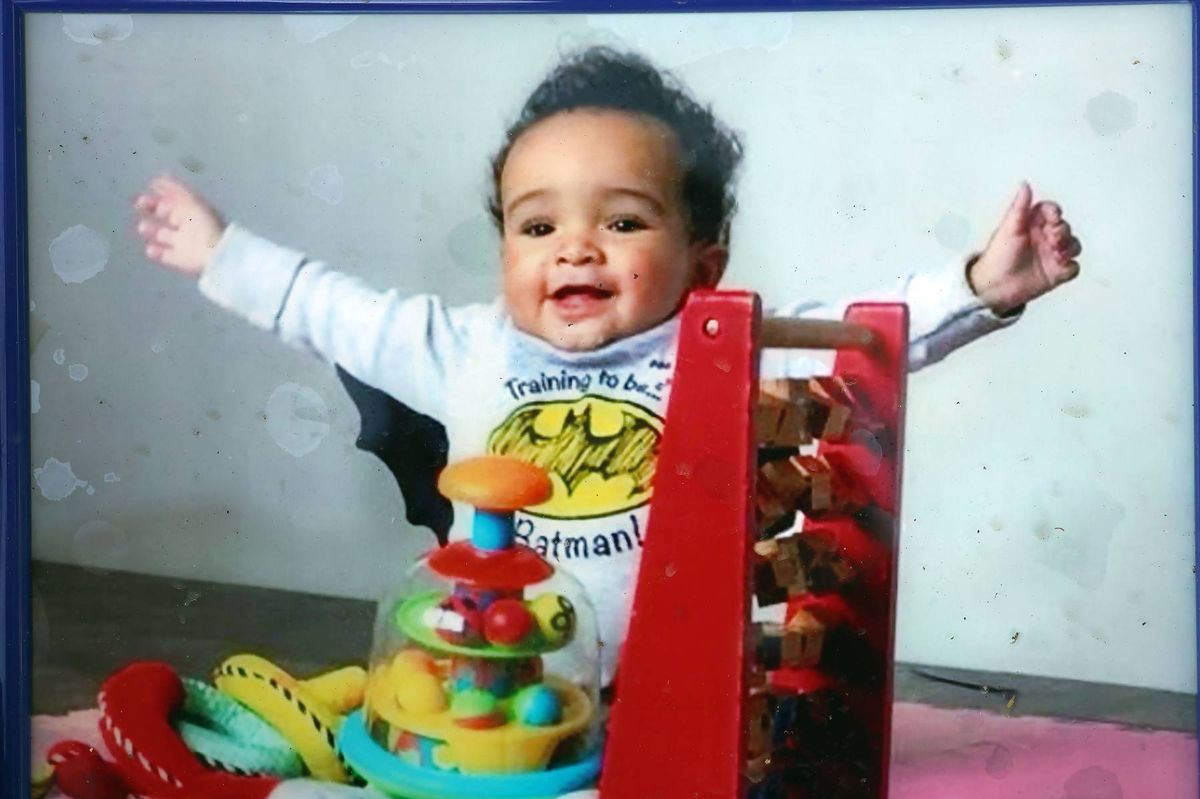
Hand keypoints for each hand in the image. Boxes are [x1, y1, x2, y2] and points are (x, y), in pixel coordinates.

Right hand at [132, 174, 224, 276]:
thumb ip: (176, 189)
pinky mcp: (179, 259)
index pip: (174, 200)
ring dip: (150, 229)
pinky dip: (155, 251)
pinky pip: (163, 255)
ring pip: (162, 234)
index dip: (161, 194)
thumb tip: (161, 176)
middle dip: (152, 208)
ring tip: (144, 227)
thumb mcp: (192, 202)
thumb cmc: (205, 224)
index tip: (148, 188)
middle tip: (139, 205)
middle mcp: (187, 225)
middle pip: (166, 214)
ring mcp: (183, 243)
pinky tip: (151, 248)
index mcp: (193, 211)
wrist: (215, 253)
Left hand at [967, 182, 1081, 314]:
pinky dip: (1070, 267)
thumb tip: (1024, 185)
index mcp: (1031, 225)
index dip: (1055, 213)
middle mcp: (1043, 239)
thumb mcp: (1008, 229)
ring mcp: (1050, 256)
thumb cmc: (996, 258)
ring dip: (1070, 247)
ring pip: (1073, 245)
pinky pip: (1073, 268)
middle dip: (1063, 231)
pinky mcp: (1056, 274)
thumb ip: (1019, 207)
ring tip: (1056, 253)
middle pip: (1065, 227)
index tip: (1053, 217)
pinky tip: (1059, 266)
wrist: (994, 288)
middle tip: (1052, 238)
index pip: (1051, 211)